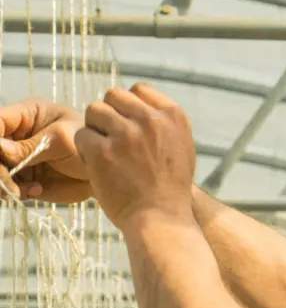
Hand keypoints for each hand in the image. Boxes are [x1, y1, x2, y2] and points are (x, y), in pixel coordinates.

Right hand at [0, 99, 91, 202]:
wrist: (110, 171)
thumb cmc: (92, 143)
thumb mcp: (62, 140)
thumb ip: (31, 146)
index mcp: (25, 116)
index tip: (1, 153)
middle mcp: (17, 137)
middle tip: (9, 181)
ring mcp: (19, 159)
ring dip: (3, 183)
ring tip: (21, 190)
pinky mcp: (25, 180)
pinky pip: (8, 188)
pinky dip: (15, 193)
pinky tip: (34, 191)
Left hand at [75, 84, 195, 231]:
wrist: (161, 218)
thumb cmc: (170, 188)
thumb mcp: (182, 147)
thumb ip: (163, 124)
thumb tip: (138, 105)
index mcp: (173, 116)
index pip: (139, 89)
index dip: (129, 105)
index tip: (129, 125)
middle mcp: (151, 120)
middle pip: (114, 96)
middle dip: (109, 115)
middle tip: (112, 138)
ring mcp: (126, 134)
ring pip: (94, 111)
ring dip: (95, 129)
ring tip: (104, 151)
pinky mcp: (102, 151)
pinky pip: (81, 135)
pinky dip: (85, 150)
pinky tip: (96, 165)